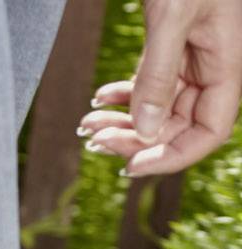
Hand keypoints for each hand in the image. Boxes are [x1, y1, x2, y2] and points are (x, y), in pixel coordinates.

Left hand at [78, 0, 241, 176]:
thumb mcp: (172, 17)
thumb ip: (159, 73)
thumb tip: (145, 131)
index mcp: (227, 64)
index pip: (209, 131)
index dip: (174, 156)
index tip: (131, 166)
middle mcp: (213, 66)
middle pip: (178, 125)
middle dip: (135, 139)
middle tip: (92, 138)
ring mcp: (192, 56)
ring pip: (158, 108)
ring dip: (123, 122)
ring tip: (86, 124)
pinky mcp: (171, 44)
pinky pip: (150, 84)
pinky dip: (123, 95)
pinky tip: (99, 96)